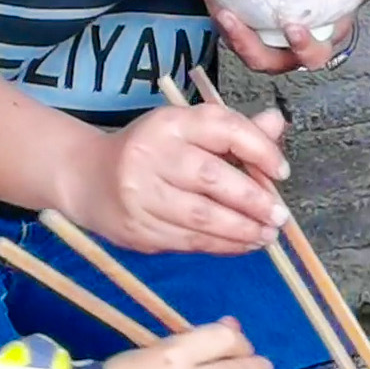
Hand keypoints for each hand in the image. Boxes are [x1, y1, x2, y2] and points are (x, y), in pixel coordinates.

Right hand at [61, 102, 292, 255]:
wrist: (88, 177)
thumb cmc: (151, 150)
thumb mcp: (188, 130)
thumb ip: (234, 130)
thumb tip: (277, 124)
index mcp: (170, 123)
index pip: (223, 128)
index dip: (259, 149)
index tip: (281, 171)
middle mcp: (152, 154)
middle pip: (212, 178)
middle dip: (253, 200)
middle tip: (280, 215)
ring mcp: (141, 194)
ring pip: (202, 216)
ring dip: (242, 230)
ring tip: (267, 234)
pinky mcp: (138, 228)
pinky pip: (189, 241)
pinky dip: (222, 245)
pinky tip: (243, 244)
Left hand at [202, 0, 369, 72]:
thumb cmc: (326, 0)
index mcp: (314, 46)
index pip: (311, 57)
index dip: (303, 47)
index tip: (294, 27)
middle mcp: (284, 52)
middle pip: (264, 61)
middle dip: (245, 42)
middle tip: (231, 17)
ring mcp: (260, 42)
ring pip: (239, 45)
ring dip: (225, 24)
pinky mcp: (240, 29)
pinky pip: (224, 21)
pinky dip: (213, 0)